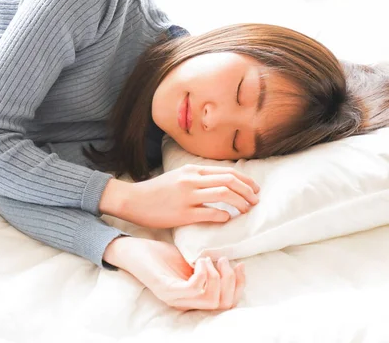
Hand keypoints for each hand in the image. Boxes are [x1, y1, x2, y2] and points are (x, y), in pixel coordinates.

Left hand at [104, 237, 245, 310]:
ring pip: (211, 300)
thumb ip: (208, 266)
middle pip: (222, 304)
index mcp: (193, 297)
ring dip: (216, 276)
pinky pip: (194, 289)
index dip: (238, 286)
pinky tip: (198, 260)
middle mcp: (185, 302)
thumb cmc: (160, 255)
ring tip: (209, 259)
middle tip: (224, 260)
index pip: (225, 303)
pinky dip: (202, 273)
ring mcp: (175, 298)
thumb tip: (230, 261)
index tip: (239, 265)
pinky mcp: (166, 290)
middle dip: (231, 281)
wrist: (133, 251)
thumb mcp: (190, 260)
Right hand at [120, 164, 259, 227]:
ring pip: (224, 194)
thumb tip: (221, 183)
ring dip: (240, 202)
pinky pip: (210, 212)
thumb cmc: (156, 191)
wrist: (133, 200)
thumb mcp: (178, 176)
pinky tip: (227, 219)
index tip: (255, 189)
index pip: (226, 171)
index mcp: (192, 170)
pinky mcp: (183, 213)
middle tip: (256, 201)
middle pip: (229, 180)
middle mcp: (191, 180)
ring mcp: (187, 196)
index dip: (245, 180)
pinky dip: (224, 215)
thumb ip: (197, 178)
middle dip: (248, 191)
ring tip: (246, 211)